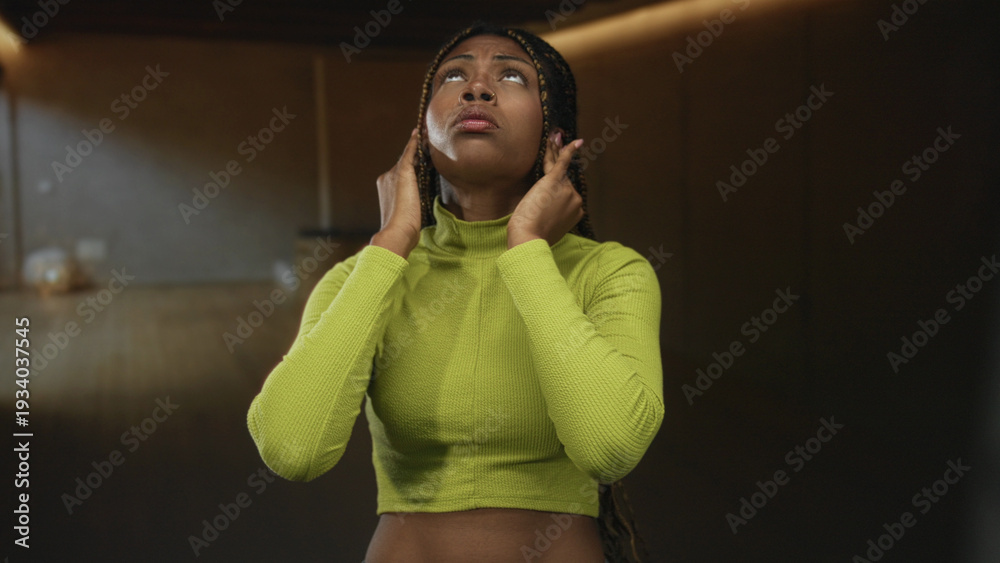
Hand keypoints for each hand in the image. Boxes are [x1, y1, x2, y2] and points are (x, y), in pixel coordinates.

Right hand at [373, 128, 422, 255]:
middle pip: (405, 164)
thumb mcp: (408, 215)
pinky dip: (414, 143)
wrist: (397, 232)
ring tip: (427, 136)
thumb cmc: (404, 230)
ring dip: (418, 147)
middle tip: (428, 142)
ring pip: (408, 158)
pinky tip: (419, 133)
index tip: (421, 160)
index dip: (413, 167)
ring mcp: (391, 175)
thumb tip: (420, 207)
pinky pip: (408, 154)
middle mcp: (386, 178)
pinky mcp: (401, 173)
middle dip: (416, 155)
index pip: (402, 174)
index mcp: (386, 188)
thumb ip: (412, 205)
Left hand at [507, 131, 584, 248]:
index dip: (556, 190)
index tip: (549, 189)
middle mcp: (575, 199)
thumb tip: (545, 215)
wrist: (529, 238)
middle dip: (557, 166)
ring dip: (556, 151)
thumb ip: (552, 218)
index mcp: (576, 212)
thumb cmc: (533, 237)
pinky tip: (574, 140)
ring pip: (560, 168)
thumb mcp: (549, 228)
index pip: (566, 195)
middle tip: (556, 147)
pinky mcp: (555, 181)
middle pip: (564, 180)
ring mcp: (567, 190)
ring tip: (555, 137)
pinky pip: (563, 162)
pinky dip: (567, 150)